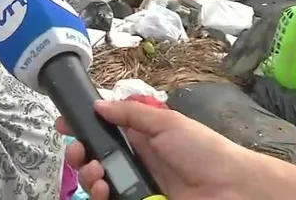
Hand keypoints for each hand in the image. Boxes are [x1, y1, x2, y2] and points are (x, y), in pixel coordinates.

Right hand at [57, 100, 256, 199]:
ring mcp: (136, 186)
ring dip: (88, 176)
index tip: (64, 126)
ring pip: (97, 182)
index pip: (104, 130)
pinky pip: (110, 199)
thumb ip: (131, 113)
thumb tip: (98, 104)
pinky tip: (102, 190)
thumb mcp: (167, 122)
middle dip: (79, 154)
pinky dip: (100, 195)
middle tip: (78, 153)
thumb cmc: (203, 150)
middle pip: (94, 158)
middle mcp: (135, 161)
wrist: (231, 189)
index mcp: (141, 137)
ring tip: (96, 174)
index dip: (83, 128)